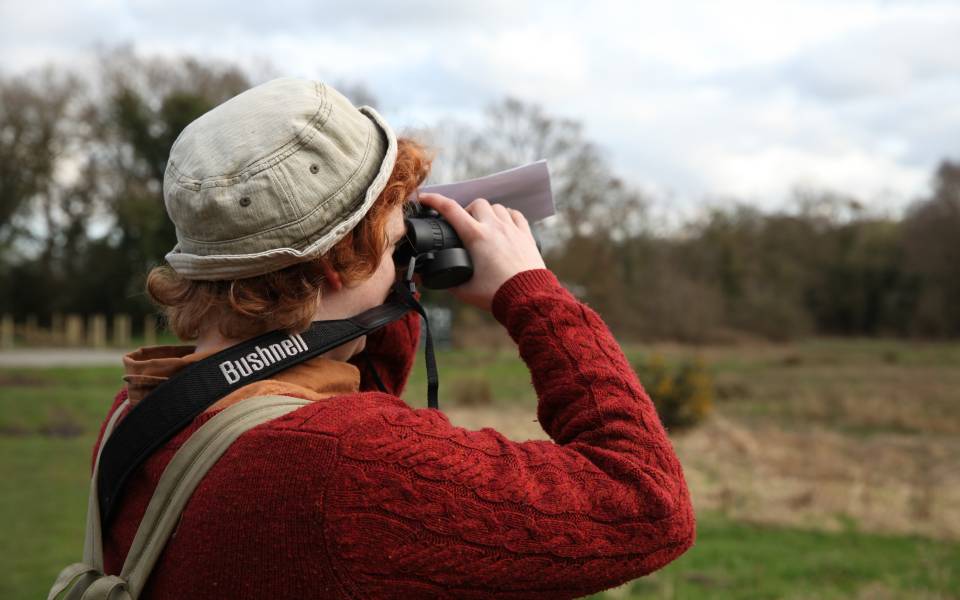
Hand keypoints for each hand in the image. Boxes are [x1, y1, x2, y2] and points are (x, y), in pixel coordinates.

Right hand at [417, 192, 546, 311]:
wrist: (527, 298)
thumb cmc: (496, 294)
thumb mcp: (465, 290)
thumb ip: (449, 282)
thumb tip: (437, 279)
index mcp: (475, 236)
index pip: (450, 210)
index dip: (434, 200)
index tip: (425, 198)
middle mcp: (494, 227)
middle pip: (476, 203)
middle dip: (467, 210)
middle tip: (464, 226)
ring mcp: (512, 229)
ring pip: (496, 207)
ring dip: (487, 212)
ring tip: (484, 226)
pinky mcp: (526, 235)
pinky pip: (516, 214)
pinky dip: (507, 215)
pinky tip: (504, 224)